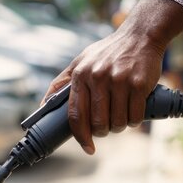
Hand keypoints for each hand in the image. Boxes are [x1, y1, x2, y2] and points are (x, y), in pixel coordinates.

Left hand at [43, 0, 182, 154]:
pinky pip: (135, 116)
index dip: (80, 136)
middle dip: (103, 131)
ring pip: (118, 123)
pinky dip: (134, 121)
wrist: (139, 36)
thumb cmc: (107, 52)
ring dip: (120, 127)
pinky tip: (133, 113)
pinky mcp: (139, 84)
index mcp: (80, 75)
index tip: (87, 147)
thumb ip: (62, 83)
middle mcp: (98, 78)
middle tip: (107, 127)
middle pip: (98, 123)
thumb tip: (43, 105)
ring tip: (120, 118)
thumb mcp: (80, 62)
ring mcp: (119, 81)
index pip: (75, 114)